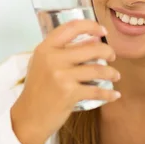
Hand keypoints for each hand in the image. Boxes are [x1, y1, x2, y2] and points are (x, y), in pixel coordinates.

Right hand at [11, 19, 120, 143]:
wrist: (28, 117)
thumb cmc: (38, 90)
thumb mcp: (43, 64)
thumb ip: (63, 51)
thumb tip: (93, 40)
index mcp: (45, 48)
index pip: (71, 27)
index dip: (91, 26)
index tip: (103, 31)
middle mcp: (53, 59)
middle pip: (91, 48)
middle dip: (107, 51)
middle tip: (112, 56)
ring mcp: (61, 76)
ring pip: (97, 69)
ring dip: (111, 72)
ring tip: (115, 75)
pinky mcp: (69, 93)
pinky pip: (97, 90)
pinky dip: (109, 93)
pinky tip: (114, 94)